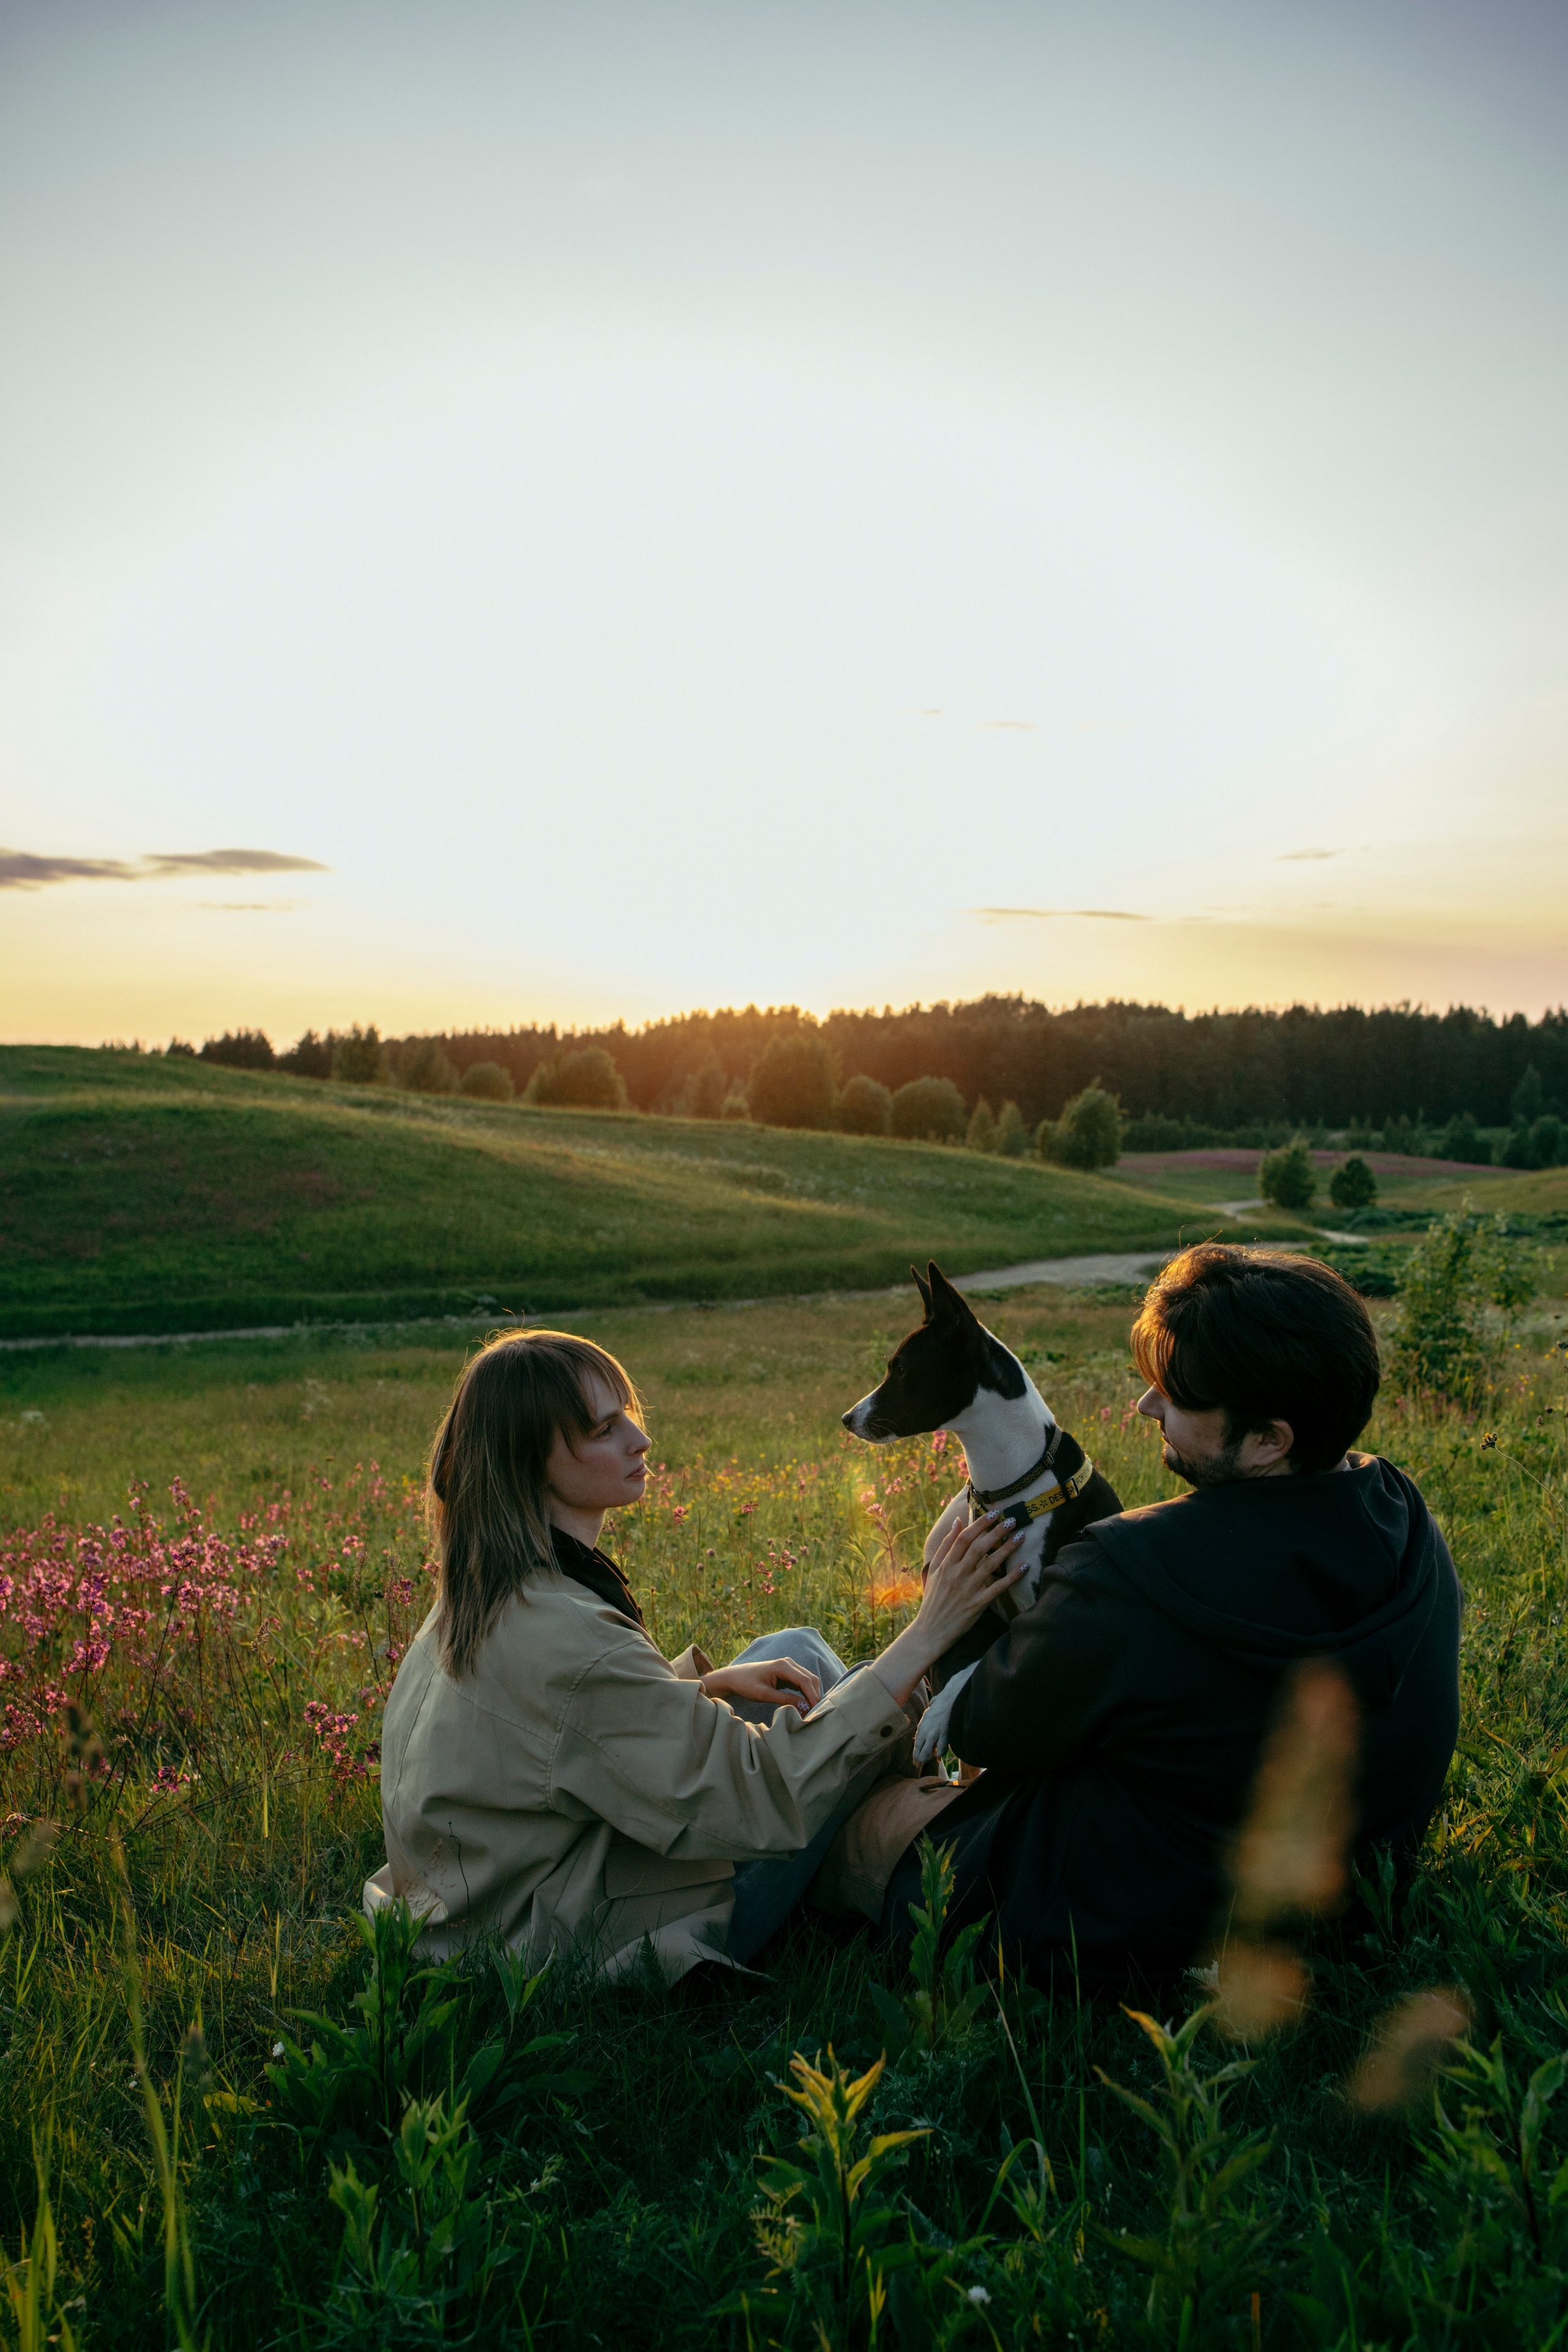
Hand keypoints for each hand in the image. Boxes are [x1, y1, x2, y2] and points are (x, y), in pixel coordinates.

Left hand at [700, 1657, 822, 1714]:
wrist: (735, 1677)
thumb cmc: (746, 1685)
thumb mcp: (764, 1695)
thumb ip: (785, 1700)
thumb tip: (804, 1707)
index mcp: (783, 1665)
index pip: (805, 1680)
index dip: (813, 1696)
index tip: (815, 1711)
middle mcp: (789, 1663)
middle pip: (811, 1679)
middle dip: (814, 1696)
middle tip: (814, 1715)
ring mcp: (790, 1667)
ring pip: (809, 1681)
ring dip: (811, 1696)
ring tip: (810, 1713)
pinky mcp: (789, 1673)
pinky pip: (803, 1683)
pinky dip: (806, 1694)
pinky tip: (804, 1707)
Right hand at [871, 1511, 1026, 1707]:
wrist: (930, 1631)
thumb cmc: (934, 1599)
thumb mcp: (934, 1571)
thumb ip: (946, 1546)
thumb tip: (958, 1522)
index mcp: (946, 1565)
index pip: (964, 1538)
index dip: (980, 1523)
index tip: (994, 1512)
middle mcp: (957, 1575)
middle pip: (979, 1548)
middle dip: (997, 1531)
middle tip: (1013, 1520)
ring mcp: (968, 1590)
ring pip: (991, 1564)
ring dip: (1007, 1549)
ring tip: (1021, 1536)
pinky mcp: (978, 1604)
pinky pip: (998, 1588)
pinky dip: (1012, 1577)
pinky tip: (1025, 1566)